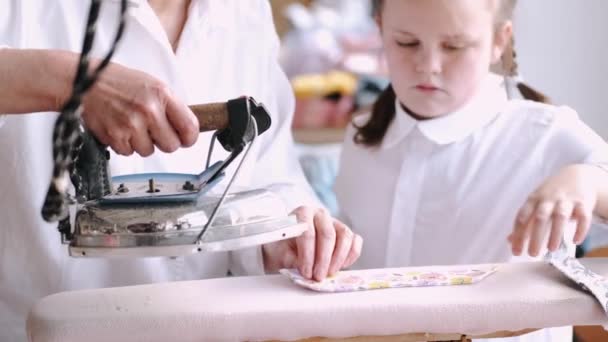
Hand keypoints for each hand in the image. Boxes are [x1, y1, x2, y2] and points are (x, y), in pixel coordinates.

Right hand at [81, 60, 197, 155]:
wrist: (85, 81)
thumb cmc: (119, 83)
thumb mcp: (152, 85)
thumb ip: (171, 106)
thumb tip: (187, 130)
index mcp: (162, 94)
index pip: (189, 128)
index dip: (189, 138)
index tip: (185, 139)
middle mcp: (149, 110)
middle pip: (171, 146)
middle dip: (164, 141)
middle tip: (154, 131)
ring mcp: (131, 124)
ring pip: (149, 151)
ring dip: (142, 142)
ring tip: (132, 124)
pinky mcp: (115, 136)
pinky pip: (129, 152)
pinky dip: (125, 144)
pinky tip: (120, 128)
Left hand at [262, 206, 362, 280]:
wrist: (290, 248)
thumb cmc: (284, 248)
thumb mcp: (282, 254)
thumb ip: (291, 260)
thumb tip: (305, 271)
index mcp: (302, 213)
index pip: (308, 232)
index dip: (308, 255)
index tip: (306, 272)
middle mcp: (320, 215)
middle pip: (327, 234)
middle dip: (323, 259)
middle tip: (318, 277)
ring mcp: (335, 222)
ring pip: (345, 237)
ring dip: (338, 259)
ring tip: (328, 273)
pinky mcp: (346, 233)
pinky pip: (355, 242)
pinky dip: (351, 256)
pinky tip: (340, 267)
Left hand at [509, 164, 597, 255]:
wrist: (576, 175)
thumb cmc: (550, 195)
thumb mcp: (535, 204)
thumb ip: (524, 223)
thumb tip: (510, 240)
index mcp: (533, 200)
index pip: (522, 218)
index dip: (518, 235)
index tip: (516, 252)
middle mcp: (548, 199)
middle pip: (540, 218)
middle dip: (535, 237)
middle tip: (532, 254)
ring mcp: (566, 200)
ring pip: (560, 216)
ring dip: (555, 233)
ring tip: (551, 249)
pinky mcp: (583, 202)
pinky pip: (583, 216)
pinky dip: (580, 229)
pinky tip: (575, 241)